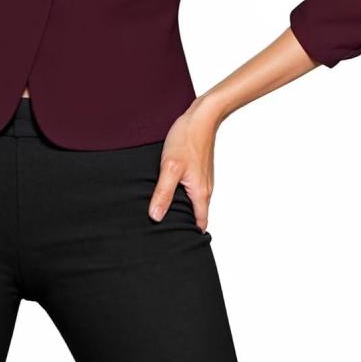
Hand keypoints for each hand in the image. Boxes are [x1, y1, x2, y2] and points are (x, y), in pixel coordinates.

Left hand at [148, 104, 216, 232]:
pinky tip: (167, 190)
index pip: (199, 224)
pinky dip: (180, 195)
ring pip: (192, 202)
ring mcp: (202, 178)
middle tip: (164, 232)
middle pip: (196, 215)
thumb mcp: (170, 167)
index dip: (189, 236)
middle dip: (183, 225)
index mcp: (200, 193)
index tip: (176, 245)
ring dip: (180, 208)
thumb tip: (156, 217)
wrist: (202, 116)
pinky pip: (190, 189)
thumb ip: (163, 192)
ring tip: (162, 214)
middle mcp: (205, 188)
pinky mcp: (197, 169)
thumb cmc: (187, 139)